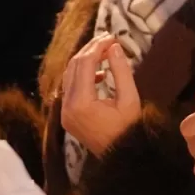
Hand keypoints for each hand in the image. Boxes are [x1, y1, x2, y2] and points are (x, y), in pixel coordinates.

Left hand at [60, 35, 141, 155]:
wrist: (121, 158)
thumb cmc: (129, 129)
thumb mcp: (130, 98)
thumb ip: (122, 71)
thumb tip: (114, 46)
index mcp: (81, 102)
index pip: (85, 64)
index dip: (98, 47)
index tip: (113, 37)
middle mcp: (67, 106)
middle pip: (74, 66)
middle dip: (90, 50)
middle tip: (108, 39)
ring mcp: (64, 111)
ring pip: (69, 75)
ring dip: (85, 60)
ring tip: (105, 51)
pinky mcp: (66, 114)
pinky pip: (70, 87)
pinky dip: (82, 75)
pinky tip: (100, 74)